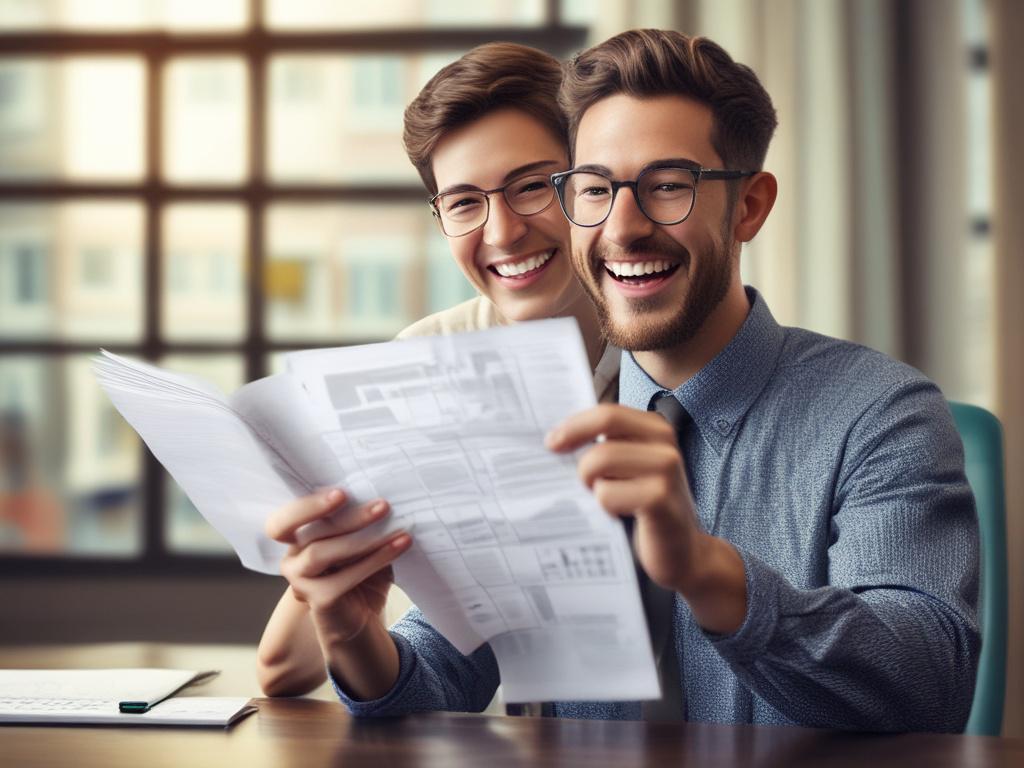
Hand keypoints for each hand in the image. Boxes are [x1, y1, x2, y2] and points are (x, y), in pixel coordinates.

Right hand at [265, 489, 411, 645]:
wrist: (363, 618)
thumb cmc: (361, 572)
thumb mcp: (361, 541)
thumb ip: (360, 522)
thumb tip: (381, 497)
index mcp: (295, 538)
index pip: (283, 520)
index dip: (308, 505)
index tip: (342, 492)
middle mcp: (291, 559)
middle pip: (304, 534)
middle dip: (339, 517)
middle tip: (380, 505)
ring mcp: (300, 582)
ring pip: (321, 553)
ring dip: (363, 538)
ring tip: (398, 528)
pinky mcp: (319, 600)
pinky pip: (345, 578)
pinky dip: (376, 559)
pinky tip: (399, 546)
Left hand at [546, 404, 746, 632]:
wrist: (681, 552)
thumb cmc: (644, 508)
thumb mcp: (628, 469)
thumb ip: (605, 447)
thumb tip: (555, 438)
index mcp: (655, 428)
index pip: (608, 412)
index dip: (574, 423)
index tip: (550, 442)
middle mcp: (664, 442)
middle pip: (605, 423)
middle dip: (574, 439)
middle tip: (557, 460)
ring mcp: (666, 468)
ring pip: (600, 459)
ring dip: (589, 482)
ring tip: (602, 498)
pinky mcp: (660, 498)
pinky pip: (606, 493)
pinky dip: (603, 507)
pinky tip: (618, 516)